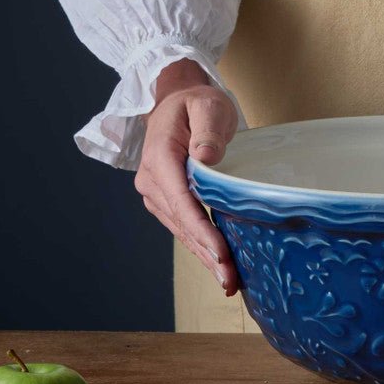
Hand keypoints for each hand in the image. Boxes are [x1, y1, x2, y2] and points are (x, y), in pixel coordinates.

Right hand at [134, 59, 240, 296]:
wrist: (178, 101)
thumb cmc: (197, 103)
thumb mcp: (208, 105)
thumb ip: (208, 129)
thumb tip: (206, 158)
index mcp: (161, 157)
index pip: (182, 201)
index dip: (202, 231)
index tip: (221, 255)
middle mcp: (152, 180)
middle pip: (182, 224)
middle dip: (207, 254)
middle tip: (231, 282)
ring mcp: (156, 193)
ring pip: (182, 231)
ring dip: (205, 257)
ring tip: (229, 282)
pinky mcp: (166, 200)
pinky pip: (184, 227)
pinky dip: (201, 246)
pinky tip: (218, 265)